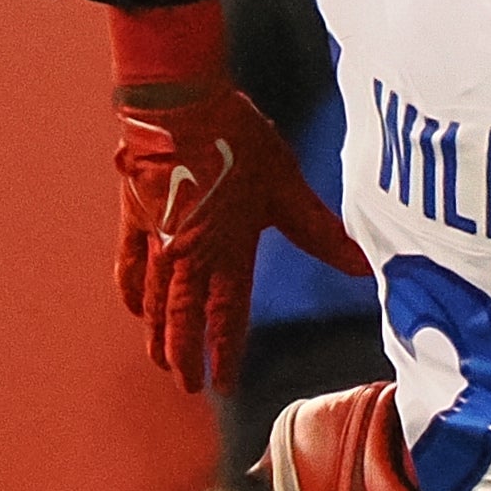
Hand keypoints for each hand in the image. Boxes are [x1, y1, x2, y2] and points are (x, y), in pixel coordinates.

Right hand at [115, 80, 364, 391]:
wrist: (178, 104)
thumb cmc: (238, 139)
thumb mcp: (286, 186)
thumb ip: (320, 231)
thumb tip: (362, 266)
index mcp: (228, 251)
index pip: (225, 317)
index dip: (224, 353)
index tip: (223, 386)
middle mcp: (189, 254)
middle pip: (183, 319)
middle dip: (186, 356)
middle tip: (187, 386)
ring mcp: (157, 238)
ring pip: (154, 300)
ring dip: (158, 333)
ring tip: (160, 360)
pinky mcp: (134, 217)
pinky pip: (128, 265)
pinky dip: (131, 291)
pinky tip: (134, 308)